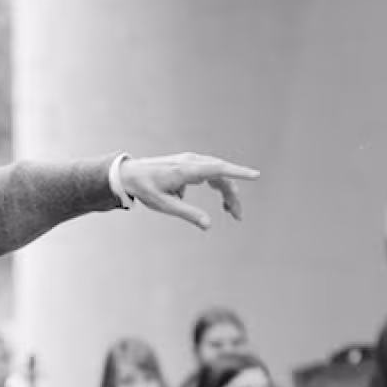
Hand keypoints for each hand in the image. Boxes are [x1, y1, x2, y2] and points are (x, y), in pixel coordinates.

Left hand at [118, 153, 259, 229]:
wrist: (130, 174)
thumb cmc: (145, 189)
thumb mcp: (165, 205)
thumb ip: (188, 214)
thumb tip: (208, 225)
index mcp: (186, 170)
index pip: (218, 169)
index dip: (238, 173)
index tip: (255, 175)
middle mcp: (191, 162)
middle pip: (221, 175)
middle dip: (233, 195)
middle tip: (238, 217)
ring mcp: (191, 161)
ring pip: (218, 174)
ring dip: (227, 192)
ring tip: (231, 212)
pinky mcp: (190, 164)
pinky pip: (211, 173)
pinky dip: (219, 185)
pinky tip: (220, 201)